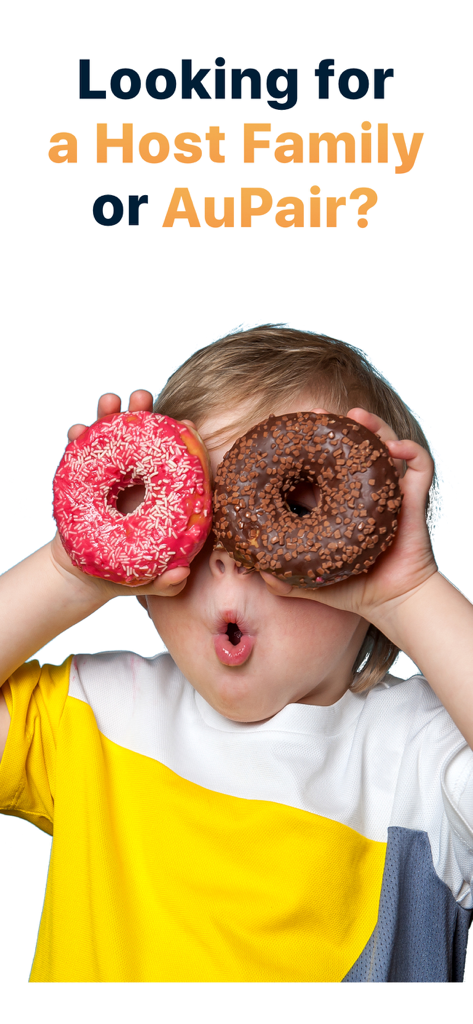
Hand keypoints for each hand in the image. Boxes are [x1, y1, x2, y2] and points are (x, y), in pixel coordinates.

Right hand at [53, 390, 191, 598]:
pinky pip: (82, 452)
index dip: (183, 443)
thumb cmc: (126, 573)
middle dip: (144, 414)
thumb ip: (165, 582)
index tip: (187, 426)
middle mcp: (140, 477)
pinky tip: (77, 430)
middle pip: (145, 439)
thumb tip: (180, 576)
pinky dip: (79, 437)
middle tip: (141, 398)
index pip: (178, 463)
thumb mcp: (147, 579)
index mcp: (164, 495)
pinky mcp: (87, 476)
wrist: (85, 574)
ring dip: (111, 414)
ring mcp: (113, 474)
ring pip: (113, 437)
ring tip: (110, 402)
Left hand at [260, 407, 436, 629]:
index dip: (306, 446)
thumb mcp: (310, 582)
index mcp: (334, 501)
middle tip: (318, 414)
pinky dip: (409, 450)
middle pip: (351, 445)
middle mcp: (361, 489)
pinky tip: (394, 448)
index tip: (291, 431)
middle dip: (336, 425)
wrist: (391, 602)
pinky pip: (419, 465)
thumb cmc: (352, 589)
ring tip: (356, 417)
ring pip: (384, 444)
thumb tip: (258, 572)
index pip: (319, 464)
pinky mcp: (414, 497)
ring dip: (372, 426)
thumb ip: (283, 580)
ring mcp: (388, 489)